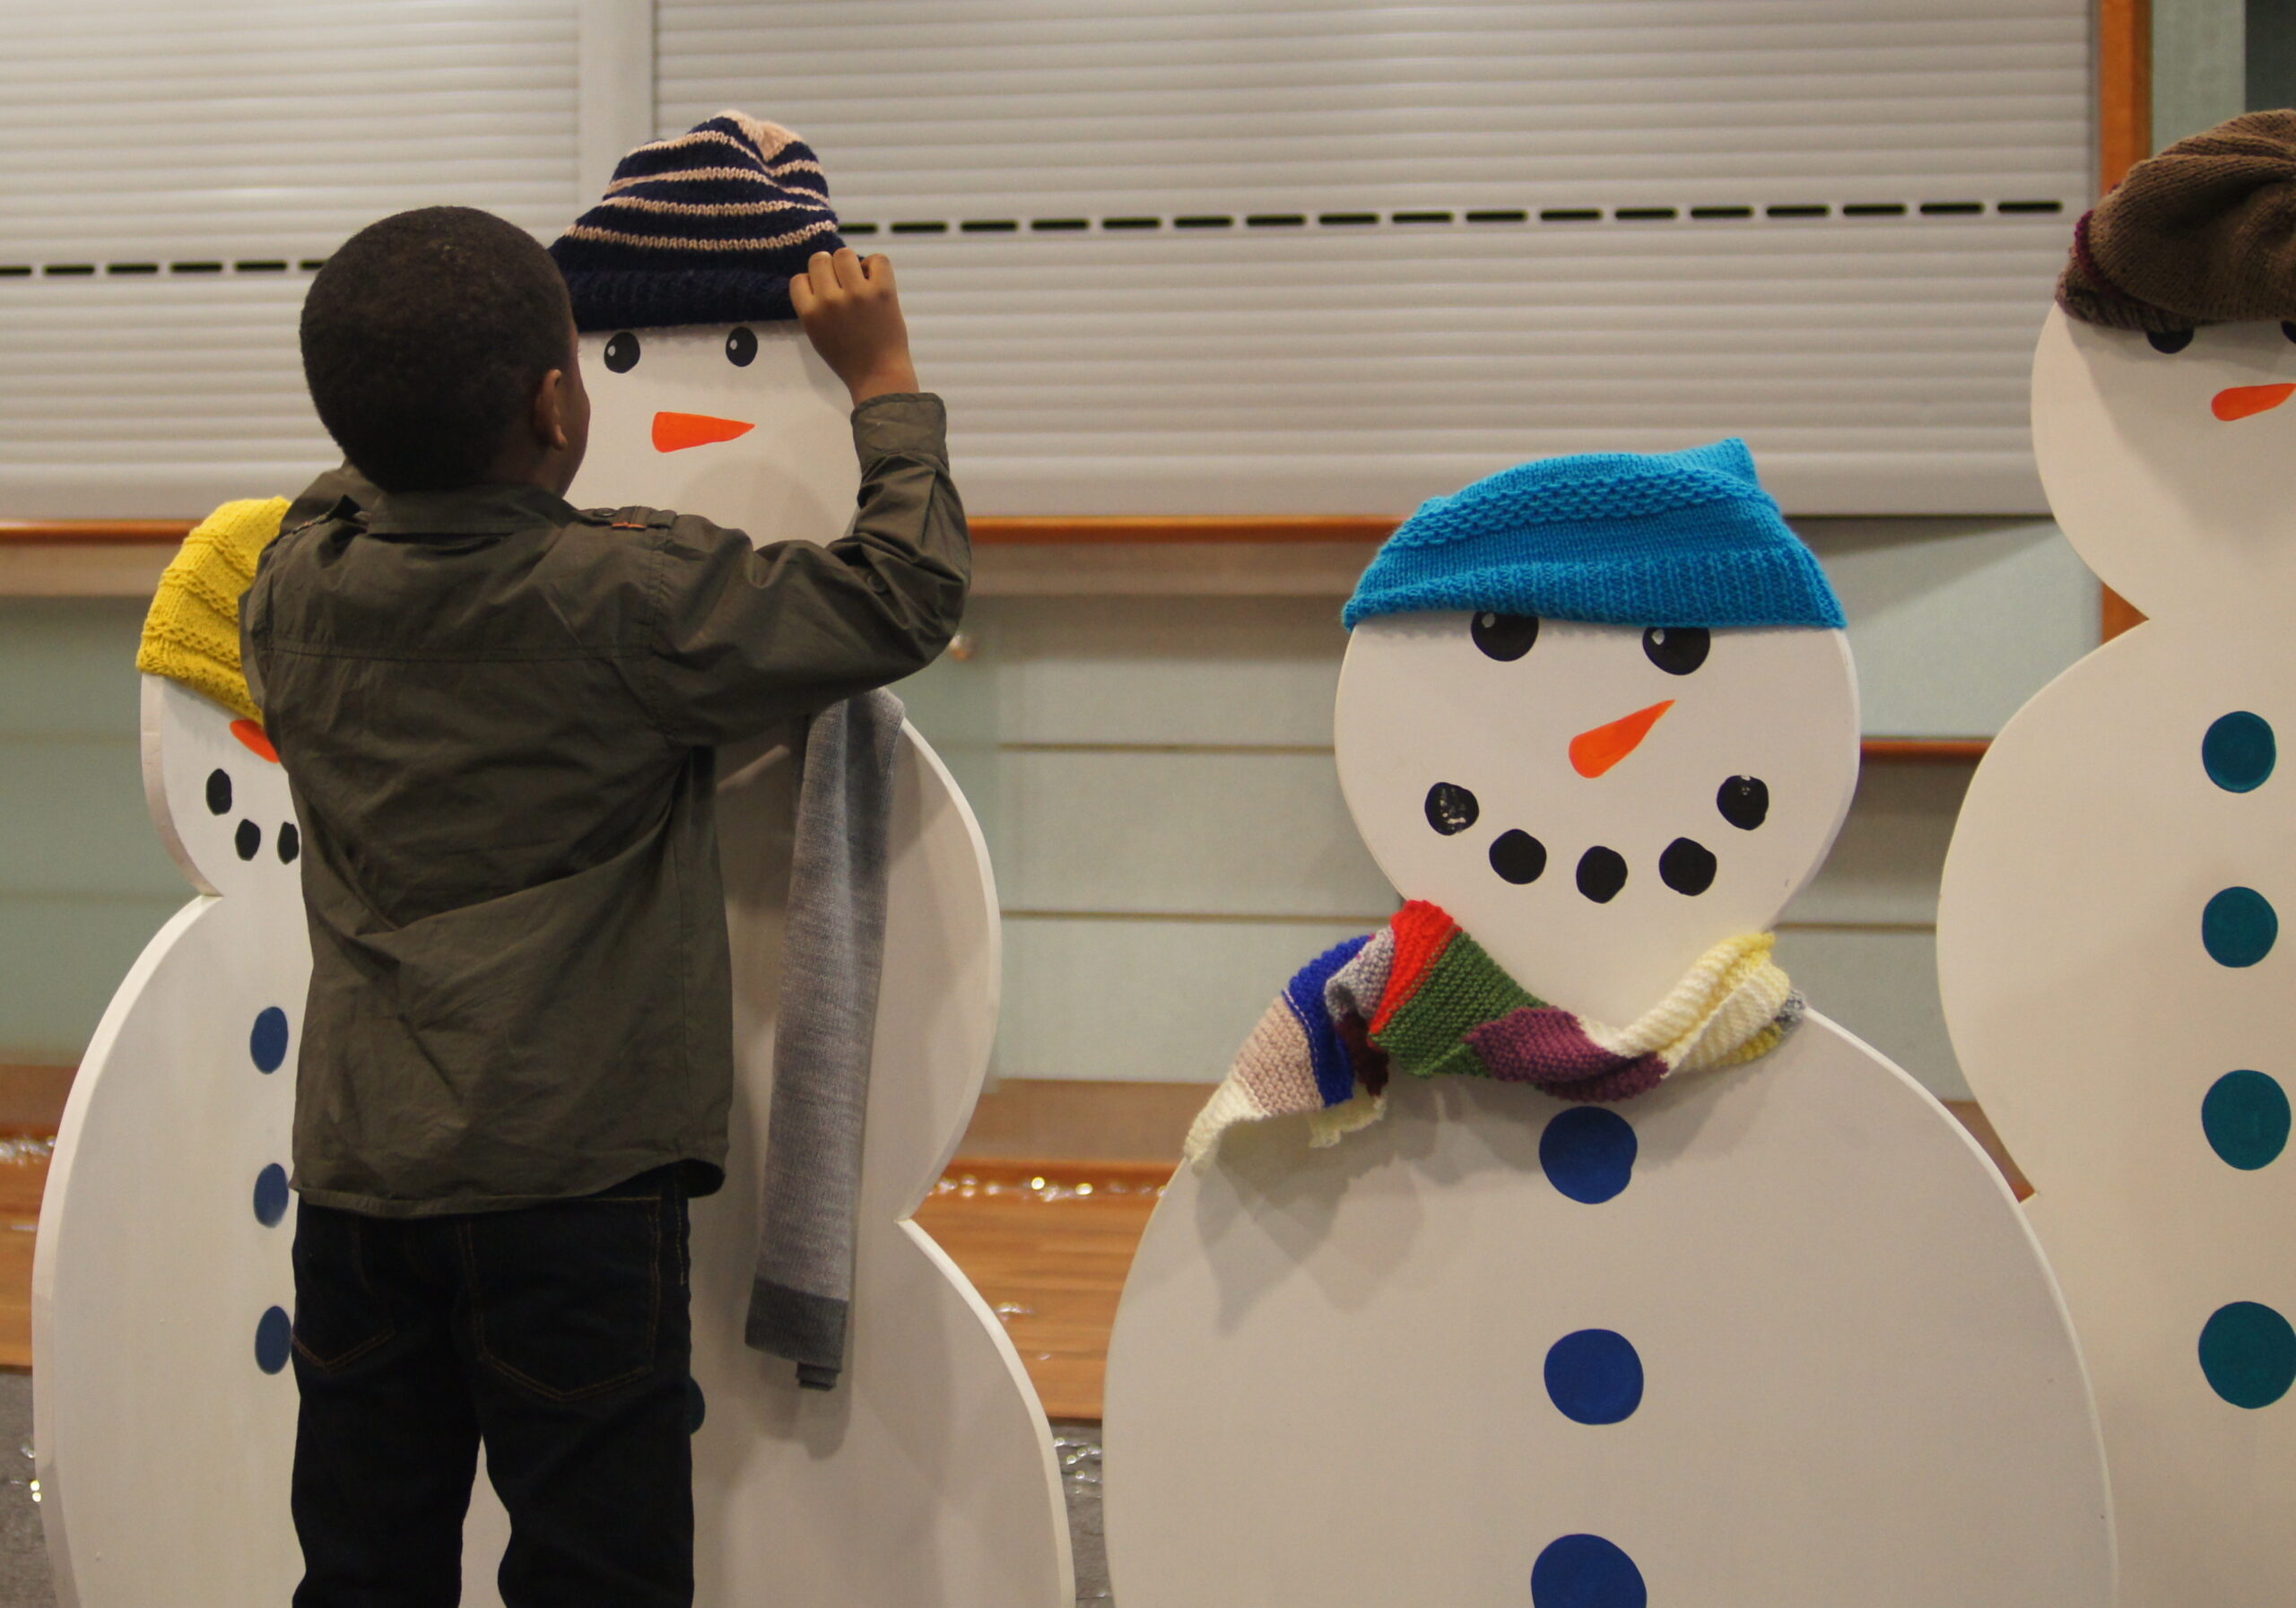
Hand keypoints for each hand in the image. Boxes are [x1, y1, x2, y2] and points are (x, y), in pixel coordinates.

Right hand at [791, 249, 919, 404]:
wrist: (879, 375)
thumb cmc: (848, 359)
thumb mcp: (817, 335)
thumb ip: (813, 307)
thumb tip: (819, 276)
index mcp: (810, 313)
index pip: (799, 279)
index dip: (812, 284)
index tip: (825, 295)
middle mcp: (830, 300)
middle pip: (820, 259)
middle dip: (829, 269)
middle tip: (843, 285)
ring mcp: (857, 293)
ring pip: (844, 254)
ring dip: (851, 264)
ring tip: (859, 280)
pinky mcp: (882, 291)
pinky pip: (877, 259)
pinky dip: (875, 266)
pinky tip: (875, 279)